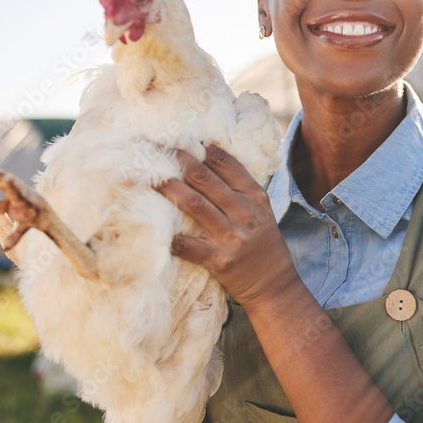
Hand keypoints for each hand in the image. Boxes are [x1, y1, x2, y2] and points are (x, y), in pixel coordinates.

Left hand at [155, 145, 300, 308]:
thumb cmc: (261, 242)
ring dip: (167, 187)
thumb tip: (203, 159)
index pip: (225, 162)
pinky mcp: (219, 260)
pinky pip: (187, 245)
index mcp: (255, 195)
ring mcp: (232, 236)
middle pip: (204, 177)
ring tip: (148, 176)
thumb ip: (238, 187)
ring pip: (193, 203)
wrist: (274, 285)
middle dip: (177, 160)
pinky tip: (154, 226)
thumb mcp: (260, 210)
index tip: (178, 137)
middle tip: (154, 149)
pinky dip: (170, 236)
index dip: (199, 147)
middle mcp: (245, 212)